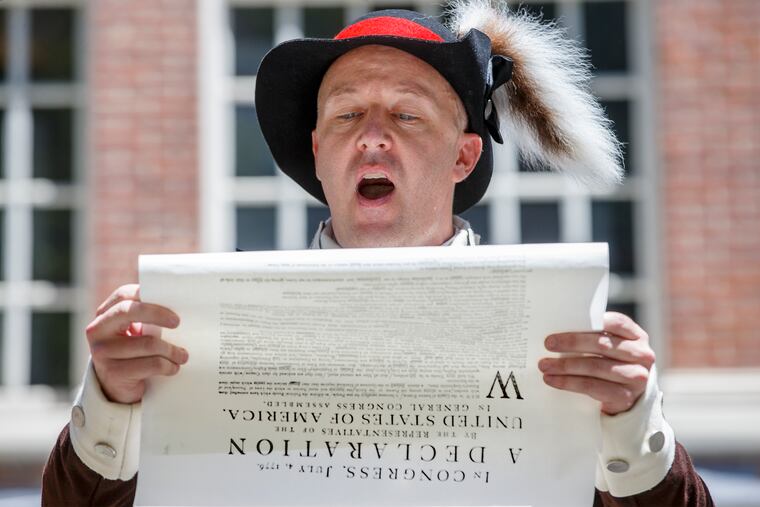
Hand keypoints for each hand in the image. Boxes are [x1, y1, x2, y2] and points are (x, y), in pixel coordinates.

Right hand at [85, 284, 187, 403]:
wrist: (116, 388)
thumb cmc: (132, 352)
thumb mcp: (134, 331)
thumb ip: (145, 316)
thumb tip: (179, 305)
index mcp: (104, 314)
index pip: (124, 295)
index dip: (148, 296)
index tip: (168, 304)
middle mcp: (97, 330)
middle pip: (128, 311)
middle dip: (158, 314)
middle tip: (177, 322)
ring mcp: (102, 352)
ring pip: (147, 343)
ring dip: (172, 350)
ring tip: (182, 355)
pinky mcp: (113, 373)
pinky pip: (151, 364)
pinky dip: (168, 366)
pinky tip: (173, 368)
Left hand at [538, 312, 654, 414]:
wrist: (627, 396)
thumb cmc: (612, 363)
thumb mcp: (610, 347)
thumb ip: (594, 335)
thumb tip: (558, 330)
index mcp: (636, 336)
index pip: (616, 322)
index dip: (591, 322)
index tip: (566, 322)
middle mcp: (641, 355)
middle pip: (602, 345)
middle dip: (572, 343)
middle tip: (548, 343)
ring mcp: (636, 377)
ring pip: (595, 367)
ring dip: (565, 366)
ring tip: (544, 365)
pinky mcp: (625, 396)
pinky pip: (592, 387)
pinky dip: (569, 383)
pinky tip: (553, 380)